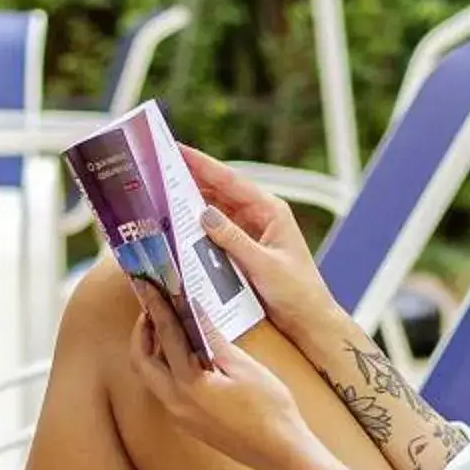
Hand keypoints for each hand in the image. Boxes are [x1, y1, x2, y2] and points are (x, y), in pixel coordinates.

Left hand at [123, 287, 313, 469]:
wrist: (279, 453)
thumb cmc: (269, 409)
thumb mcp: (244, 367)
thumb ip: (213, 339)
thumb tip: (195, 312)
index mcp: (188, 386)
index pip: (166, 337)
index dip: (156, 309)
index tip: (149, 288)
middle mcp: (175, 403)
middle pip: (141, 363)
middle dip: (142, 334)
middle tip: (152, 310)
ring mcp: (179, 417)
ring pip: (151, 378)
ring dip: (152, 352)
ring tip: (165, 328)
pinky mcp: (188, 423)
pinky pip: (165, 391)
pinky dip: (166, 368)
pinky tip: (183, 355)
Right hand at [180, 147, 328, 334]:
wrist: (307, 319)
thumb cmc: (297, 291)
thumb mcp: (264, 265)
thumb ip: (234, 240)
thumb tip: (204, 214)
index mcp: (271, 210)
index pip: (231, 181)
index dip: (203, 165)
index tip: (178, 150)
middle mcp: (260, 215)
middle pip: (220, 190)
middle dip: (192, 177)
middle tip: (162, 166)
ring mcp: (251, 230)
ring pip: (215, 209)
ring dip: (192, 201)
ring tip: (163, 190)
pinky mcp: (243, 247)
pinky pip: (216, 230)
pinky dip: (197, 225)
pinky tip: (178, 222)